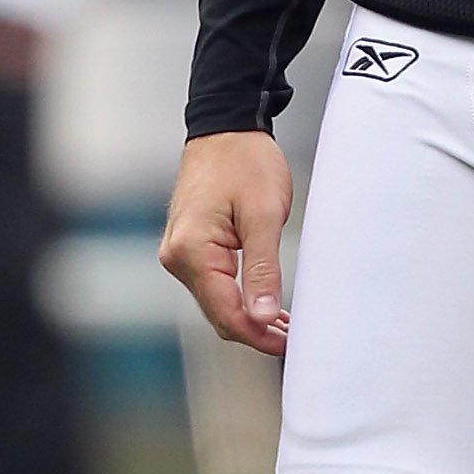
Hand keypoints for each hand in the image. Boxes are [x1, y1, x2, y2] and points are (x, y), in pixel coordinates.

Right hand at [160, 131, 294, 357]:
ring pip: (216, 302)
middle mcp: (177, 257)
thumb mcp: (265, 215)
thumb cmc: (246, 162)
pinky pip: (214, 285)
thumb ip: (264, 269)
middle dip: (256, 331)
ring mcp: (179, 253)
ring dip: (250, 317)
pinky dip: (240, 299)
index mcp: (191, 250)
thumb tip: (264, 318)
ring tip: (288, 328)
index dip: (258, 335)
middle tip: (296, 340)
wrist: (227, 127)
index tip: (290, 346)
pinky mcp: (189, 247)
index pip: (225, 312)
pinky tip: (267, 307)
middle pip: (218, 313)